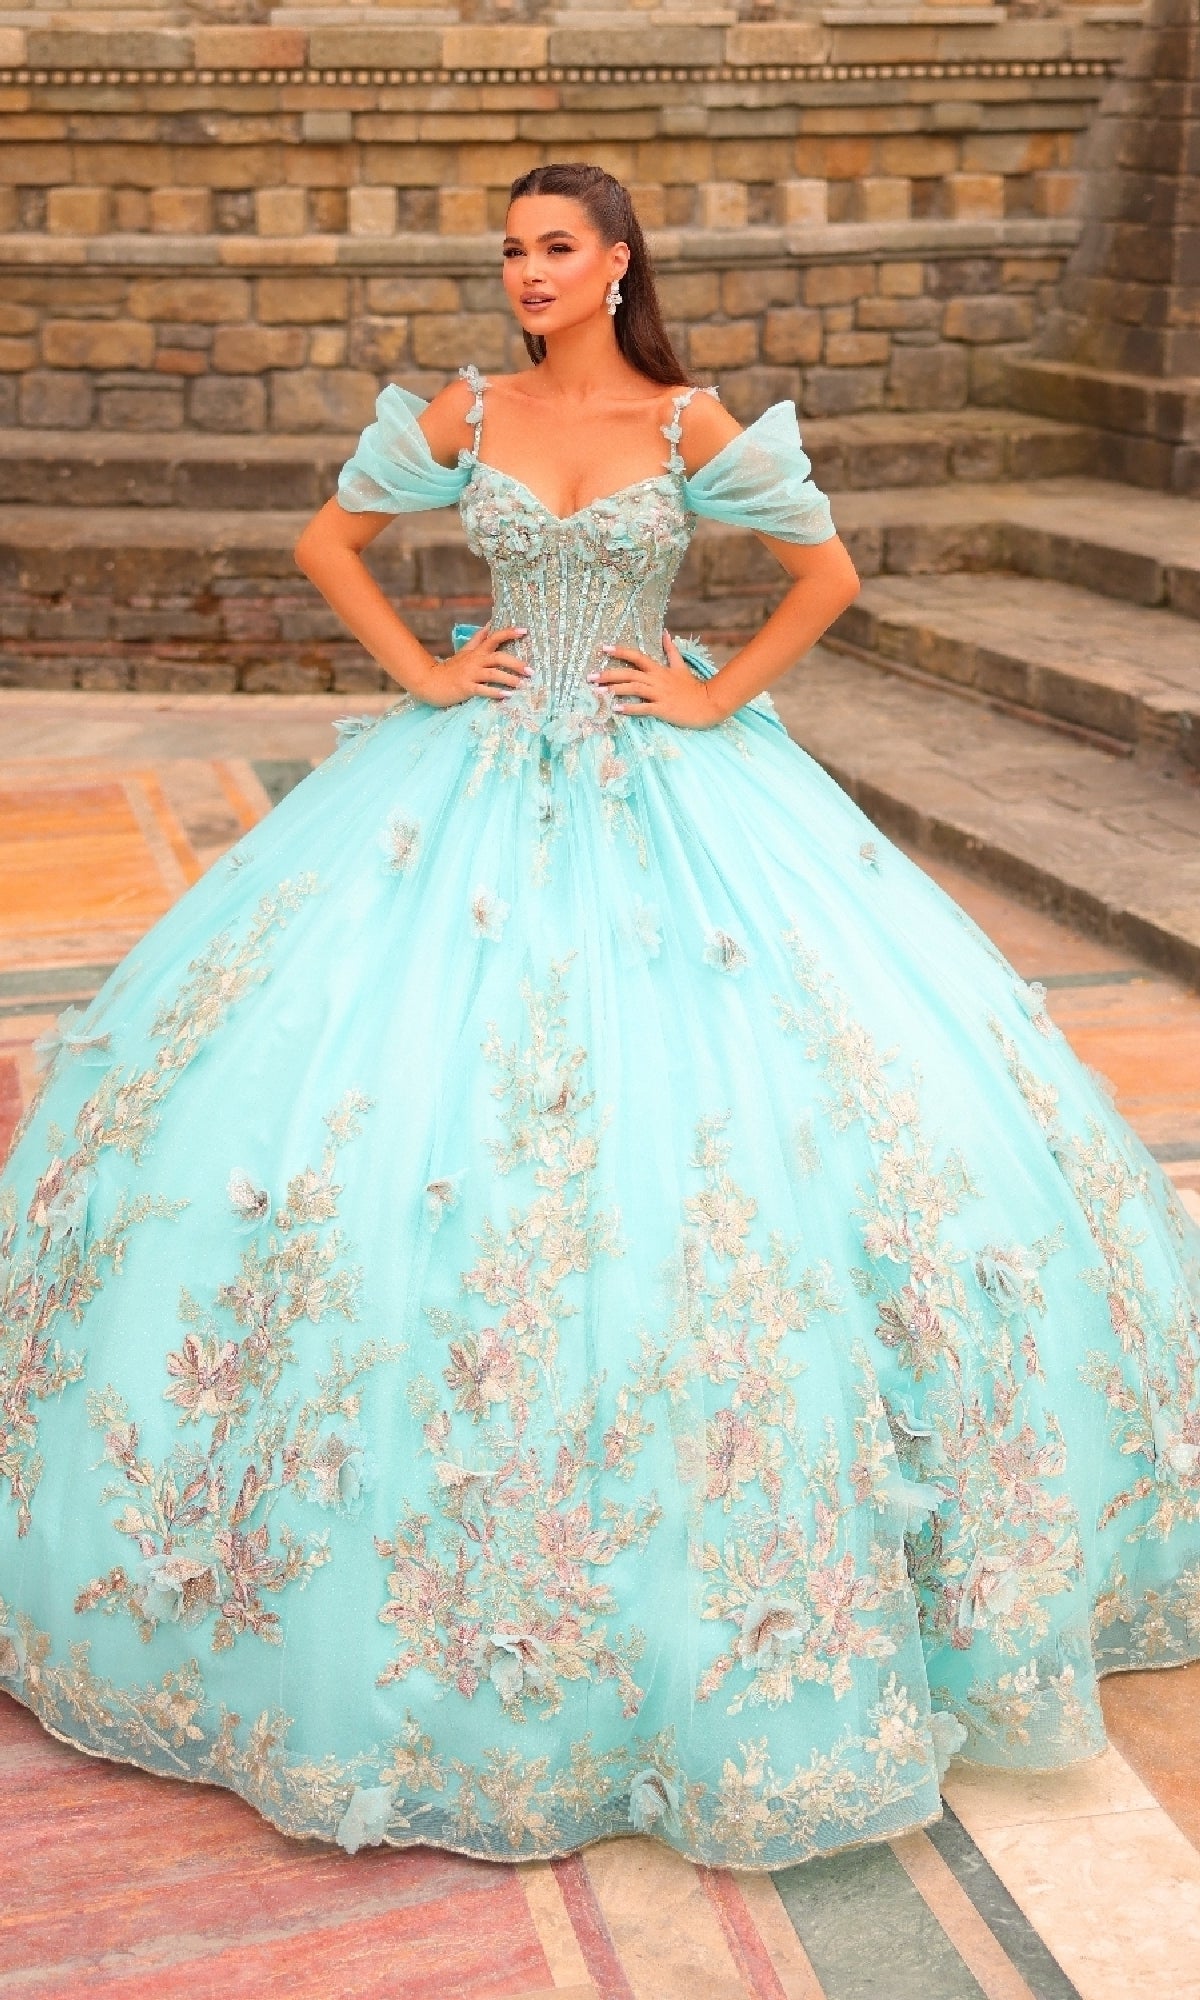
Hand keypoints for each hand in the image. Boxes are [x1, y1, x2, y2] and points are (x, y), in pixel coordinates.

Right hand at [411, 623, 531, 707]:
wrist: (430, 682)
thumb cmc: (452, 668)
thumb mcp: (466, 651)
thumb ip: (479, 638)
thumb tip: (491, 624)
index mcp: (477, 652)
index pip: (494, 637)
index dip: (509, 633)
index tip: (525, 630)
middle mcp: (475, 661)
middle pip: (498, 657)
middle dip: (516, 663)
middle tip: (530, 671)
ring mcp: (470, 674)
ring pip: (493, 674)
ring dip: (509, 679)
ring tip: (522, 685)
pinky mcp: (466, 688)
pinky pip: (483, 690)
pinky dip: (495, 692)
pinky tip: (506, 696)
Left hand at [589, 630, 725, 729]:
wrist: (709, 703)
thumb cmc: (692, 687)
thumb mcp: (681, 666)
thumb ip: (671, 650)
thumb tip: (665, 632)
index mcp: (659, 669)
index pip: (636, 656)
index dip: (620, 652)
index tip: (603, 648)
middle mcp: (657, 680)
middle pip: (629, 673)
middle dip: (608, 674)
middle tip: (590, 677)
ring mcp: (660, 694)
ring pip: (634, 689)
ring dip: (614, 690)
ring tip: (598, 692)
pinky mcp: (663, 708)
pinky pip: (643, 707)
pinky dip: (629, 708)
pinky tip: (616, 709)